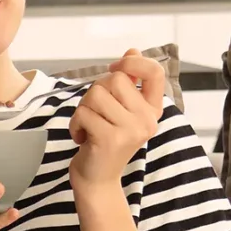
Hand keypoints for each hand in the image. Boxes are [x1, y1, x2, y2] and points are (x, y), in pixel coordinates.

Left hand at [68, 48, 164, 189]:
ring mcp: (131, 131)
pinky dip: (75, 124)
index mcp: (152, 110)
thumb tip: (133, 50)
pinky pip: (84, 113)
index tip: (115, 68)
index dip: (132, 62)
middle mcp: (147, 120)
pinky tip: (82, 138)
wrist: (97, 180)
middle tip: (95, 113)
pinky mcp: (111, 139)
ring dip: (83, 109)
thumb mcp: (120, 111)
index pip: (155, 72)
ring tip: (88, 126)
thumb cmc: (105, 141)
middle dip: (96, 91)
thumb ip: (128, 82)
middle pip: (115, 79)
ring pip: (96, 94)